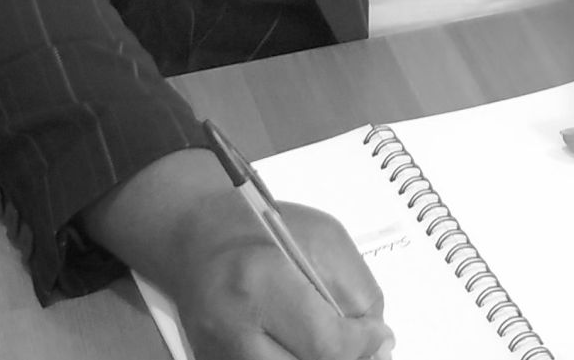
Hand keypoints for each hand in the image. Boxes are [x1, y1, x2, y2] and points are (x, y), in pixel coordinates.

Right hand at [171, 191, 393, 358]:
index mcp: (259, 284)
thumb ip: (355, 288)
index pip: (325, 343)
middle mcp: (233, 333)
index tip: (380, 336)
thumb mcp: (322, 237)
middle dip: (344, 359)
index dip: (362, 345)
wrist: (194, 238)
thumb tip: (378, 342)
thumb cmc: (260, 227)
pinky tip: (302, 346)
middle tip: (360, 346)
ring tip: (332, 345)